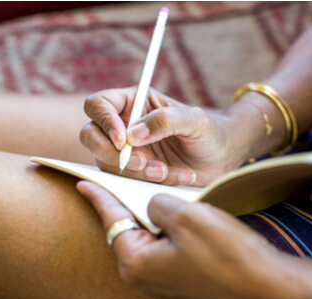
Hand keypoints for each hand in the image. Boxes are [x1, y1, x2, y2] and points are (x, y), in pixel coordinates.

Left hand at [77, 180, 295, 298]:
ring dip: (146, 214)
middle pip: (125, 229)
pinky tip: (170, 213)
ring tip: (144, 192)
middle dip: (123, 203)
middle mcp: (142, 276)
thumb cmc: (226, 253)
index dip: (99, 195)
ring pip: (145, 237)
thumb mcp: (185, 215)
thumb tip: (153, 204)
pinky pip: (160, 247)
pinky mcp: (177, 280)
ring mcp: (160, 282)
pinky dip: (162, 228)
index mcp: (136, 262)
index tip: (83, 181)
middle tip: (115, 180)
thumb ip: (156, 203)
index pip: (112, 218)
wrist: (265, 285)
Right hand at [80, 87, 257, 185]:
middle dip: (111, 153)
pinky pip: (126, 181)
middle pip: (90, 136)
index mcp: (133, 102)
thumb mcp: (194, 120)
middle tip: (141, 162)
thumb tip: (132, 135)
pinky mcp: (133, 173)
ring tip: (166, 170)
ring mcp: (126, 151)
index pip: (98, 105)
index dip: (103, 121)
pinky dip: (149, 183)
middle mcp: (123, 125)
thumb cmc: (209, 132)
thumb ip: (164, 120)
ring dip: (136, 171)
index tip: (123, 139)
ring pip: (106, 163)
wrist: (221, 160)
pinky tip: (176, 176)